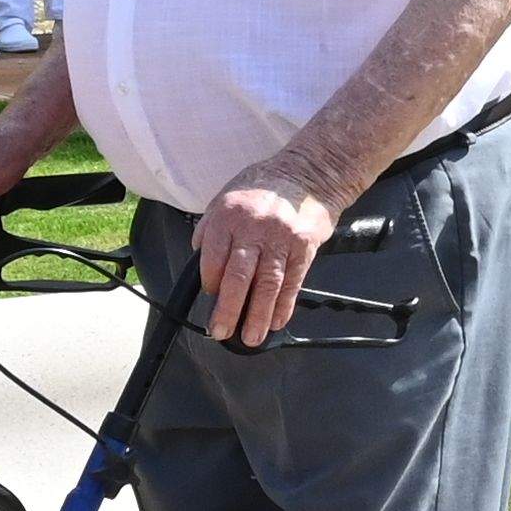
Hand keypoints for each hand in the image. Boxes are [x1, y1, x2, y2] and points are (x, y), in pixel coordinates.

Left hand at [192, 161, 345, 347]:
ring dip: (258, 315)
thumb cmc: (264, 186)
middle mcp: (254, 228)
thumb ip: (211, 226)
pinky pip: (293, 281)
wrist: (310, 172)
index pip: (213, 259)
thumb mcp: (227, 195)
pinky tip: (276, 321)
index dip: (210, 283)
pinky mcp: (304, 247)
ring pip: (267, 284)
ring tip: (251, 338)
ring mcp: (281, 238)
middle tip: (221, 332)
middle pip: (238, 277)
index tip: (212, 296)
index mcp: (228, 216)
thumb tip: (199, 256)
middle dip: (228, 309)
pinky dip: (284, 304)